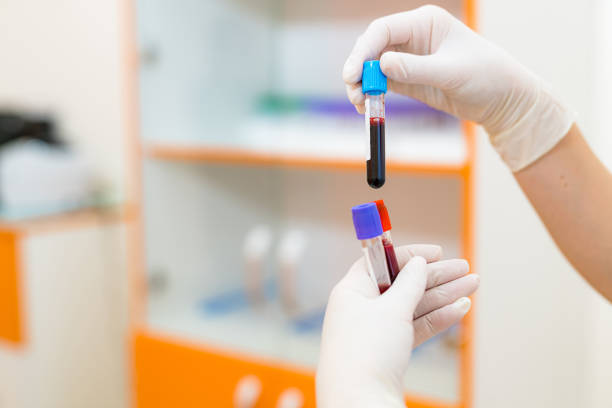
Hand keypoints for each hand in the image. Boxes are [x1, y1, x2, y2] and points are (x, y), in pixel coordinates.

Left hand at [316, 244, 478, 407]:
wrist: (360, 401)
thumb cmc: (365, 353)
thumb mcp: (392, 309)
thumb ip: (409, 283)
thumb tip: (418, 263)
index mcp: (352, 291)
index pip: (381, 262)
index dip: (408, 255)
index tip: (435, 253)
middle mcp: (362, 308)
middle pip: (402, 283)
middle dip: (435, 276)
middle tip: (464, 268)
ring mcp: (376, 331)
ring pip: (413, 306)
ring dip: (443, 295)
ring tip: (472, 285)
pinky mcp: (389, 351)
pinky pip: (416, 327)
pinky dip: (437, 318)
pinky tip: (460, 309)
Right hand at [343, 5, 573, 170]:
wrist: (502, 100)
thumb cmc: (486, 75)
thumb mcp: (451, 72)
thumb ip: (416, 68)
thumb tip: (382, 64)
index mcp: (425, 23)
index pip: (383, 30)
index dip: (364, 50)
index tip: (353, 73)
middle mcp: (413, 37)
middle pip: (373, 47)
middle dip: (359, 68)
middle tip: (353, 90)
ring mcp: (409, 59)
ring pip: (373, 67)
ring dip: (362, 83)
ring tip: (359, 102)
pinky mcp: (409, 79)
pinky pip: (382, 83)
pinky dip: (372, 93)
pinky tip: (366, 106)